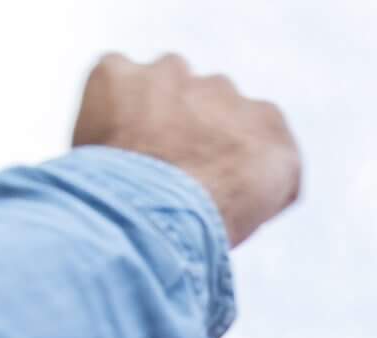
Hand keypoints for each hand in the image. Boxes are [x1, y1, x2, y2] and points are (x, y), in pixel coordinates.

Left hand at [71, 53, 300, 247]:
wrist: (150, 219)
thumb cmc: (205, 225)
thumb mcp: (259, 211)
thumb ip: (261, 178)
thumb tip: (242, 177)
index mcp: (267, 124)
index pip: (254, 130)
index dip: (230, 154)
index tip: (214, 177)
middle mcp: (225, 89)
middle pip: (208, 100)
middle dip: (191, 125)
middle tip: (171, 169)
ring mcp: (171, 75)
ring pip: (164, 80)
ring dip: (153, 106)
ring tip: (138, 153)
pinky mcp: (120, 72)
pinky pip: (114, 75)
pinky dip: (109, 101)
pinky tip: (109, 138)